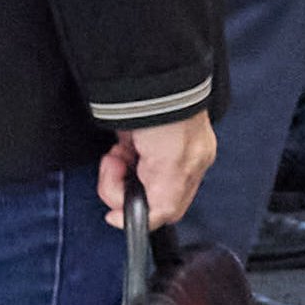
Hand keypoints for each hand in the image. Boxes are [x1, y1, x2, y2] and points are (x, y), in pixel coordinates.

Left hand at [97, 117, 216, 229]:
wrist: (149, 81)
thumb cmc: (167, 114)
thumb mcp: (173, 167)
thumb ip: (164, 204)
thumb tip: (140, 223)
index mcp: (192, 168)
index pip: (165, 210)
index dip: (140, 213)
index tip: (116, 214)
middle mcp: (175, 162)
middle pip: (143, 196)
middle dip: (122, 188)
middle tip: (117, 170)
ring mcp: (152, 150)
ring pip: (127, 181)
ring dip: (114, 173)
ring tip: (117, 153)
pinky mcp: (133, 139)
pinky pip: (119, 163)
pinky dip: (112, 160)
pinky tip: (116, 146)